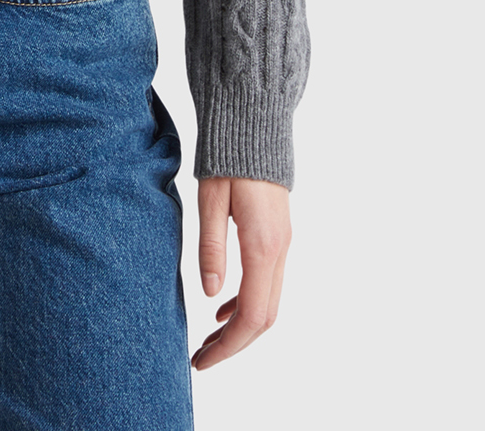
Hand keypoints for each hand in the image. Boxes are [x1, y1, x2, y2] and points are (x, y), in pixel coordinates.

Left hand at [191, 174, 291, 368]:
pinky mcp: (278, 237)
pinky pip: (268, 283)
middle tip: (201, 358)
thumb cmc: (228, 159)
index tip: (202, 361)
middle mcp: (280, 251)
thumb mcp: (210, 201)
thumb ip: (211, 248)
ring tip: (208, 340)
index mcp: (263, 246)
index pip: (251, 315)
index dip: (228, 346)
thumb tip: (211, 295)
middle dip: (234, 344)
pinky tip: (222, 309)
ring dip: (240, 327)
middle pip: (264, 317)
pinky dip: (247, 304)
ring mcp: (283, 245)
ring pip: (268, 302)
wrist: (255, 125)